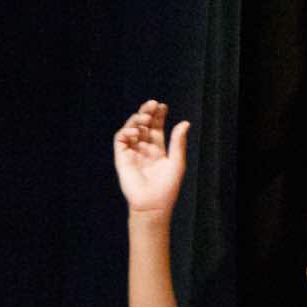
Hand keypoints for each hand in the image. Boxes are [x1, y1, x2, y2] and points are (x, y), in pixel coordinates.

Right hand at [113, 101, 188, 217]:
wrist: (153, 203)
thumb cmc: (167, 186)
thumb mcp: (176, 161)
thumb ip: (178, 142)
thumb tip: (185, 122)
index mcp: (158, 149)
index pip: (156, 128)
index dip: (158, 116)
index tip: (162, 105)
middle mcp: (144, 149)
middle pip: (144, 126)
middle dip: (147, 113)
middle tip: (152, 103)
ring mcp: (132, 153)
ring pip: (131, 130)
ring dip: (137, 121)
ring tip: (145, 117)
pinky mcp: (121, 158)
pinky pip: (120, 140)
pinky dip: (126, 132)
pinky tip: (137, 131)